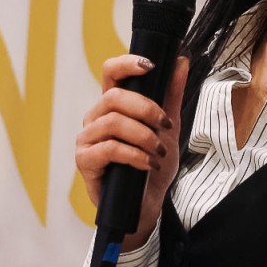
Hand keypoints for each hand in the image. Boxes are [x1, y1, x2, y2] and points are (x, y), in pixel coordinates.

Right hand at [74, 54, 189, 251]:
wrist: (147, 205)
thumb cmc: (152, 166)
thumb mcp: (168, 129)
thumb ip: (171, 95)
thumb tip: (181, 61)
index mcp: (112, 106)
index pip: (110, 73)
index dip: (126, 64)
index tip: (150, 66)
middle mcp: (96, 118)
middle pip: (113, 97)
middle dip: (145, 108)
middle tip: (165, 125)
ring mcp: (87, 139)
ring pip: (112, 122)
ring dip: (143, 136)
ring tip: (158, 152)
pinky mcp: (85, 161)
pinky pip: (109, 149)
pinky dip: (134, 155)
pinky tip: (148, 164)